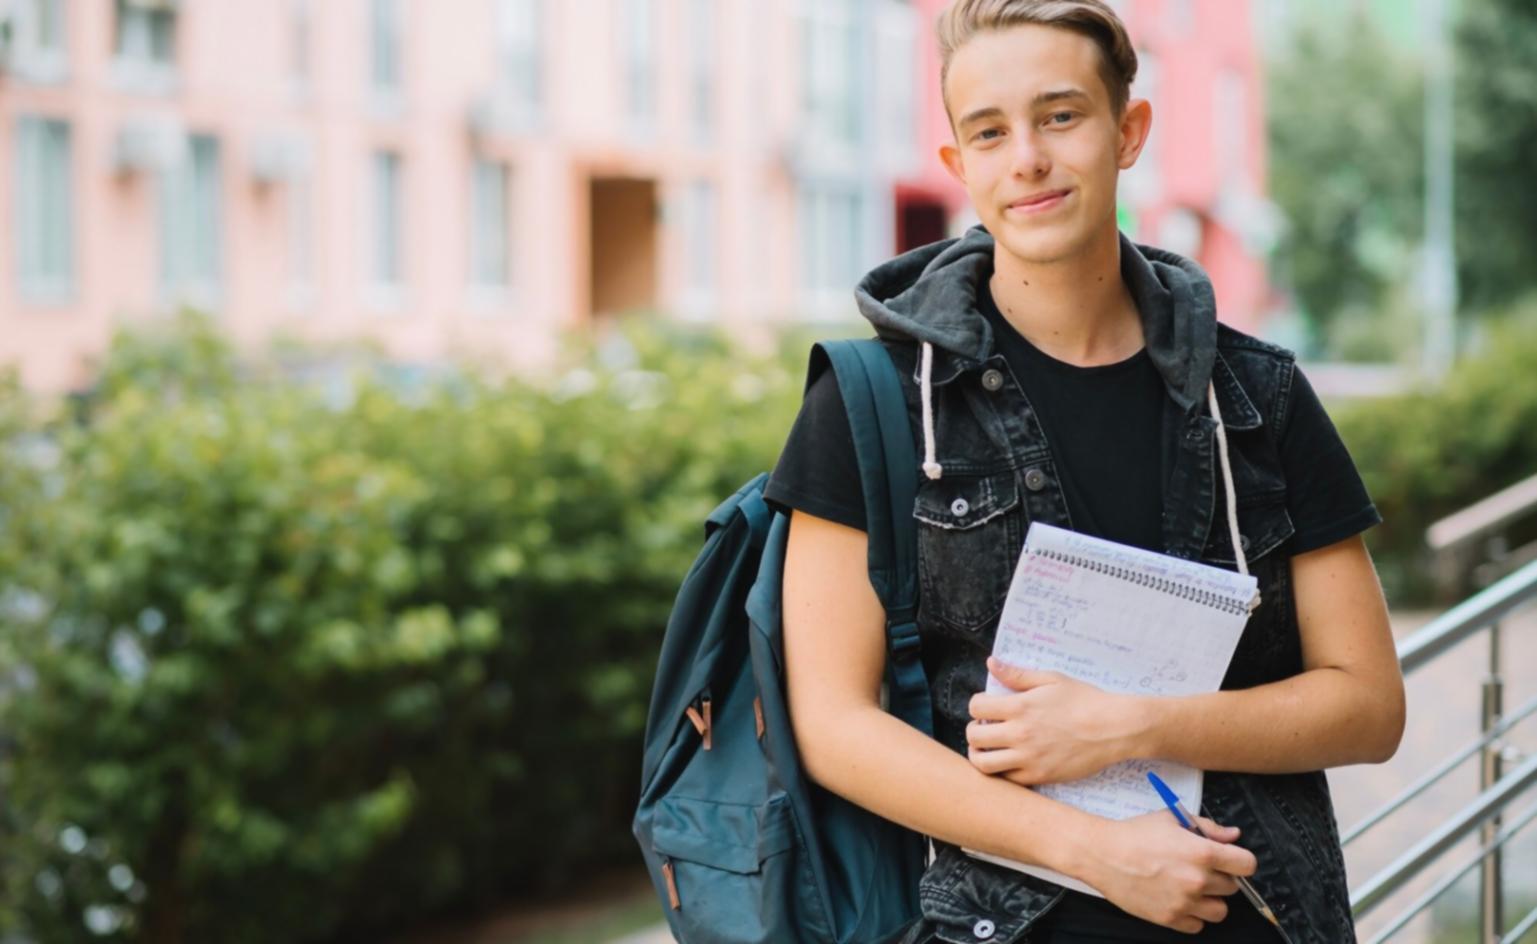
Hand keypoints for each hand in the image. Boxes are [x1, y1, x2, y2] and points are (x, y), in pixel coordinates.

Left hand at [966, 658, 1142, 783]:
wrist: (1114, 728)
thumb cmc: (1084, 700)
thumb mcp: (1052, 679)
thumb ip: (1018, 674)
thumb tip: (991, 663)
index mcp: (1020, 706)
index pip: (976, 707)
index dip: (977, 704)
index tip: (987, 706)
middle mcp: (1020, 734)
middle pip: (973, 737)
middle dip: (974, 730)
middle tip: (985, 728)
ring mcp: (1029, 758)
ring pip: (983, 764)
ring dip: (980, 755)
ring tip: (989, 748)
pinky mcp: (1040, 776)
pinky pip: (1006, 780)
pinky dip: (1001, 771)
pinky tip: (1009, 761)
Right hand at [1080, 811, 1254, 933]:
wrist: (1102, 854)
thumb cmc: (1135, 834)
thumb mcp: (1172, 819)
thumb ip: (1208, 827)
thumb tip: (1233, 836)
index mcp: (1203, 853)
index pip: (1247, 865)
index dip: (1240, 860)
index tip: (1231, 860)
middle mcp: (1198, 880)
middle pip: (1233, 887)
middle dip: (1220, 877)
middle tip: (1200, 869)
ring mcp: (1185, 902)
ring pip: (1220, 911)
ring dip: (1211, 900)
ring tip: (1192, 888)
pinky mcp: (1170, 918)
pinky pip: (1198, 925)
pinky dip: (1192, 915)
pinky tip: (1179, 899)